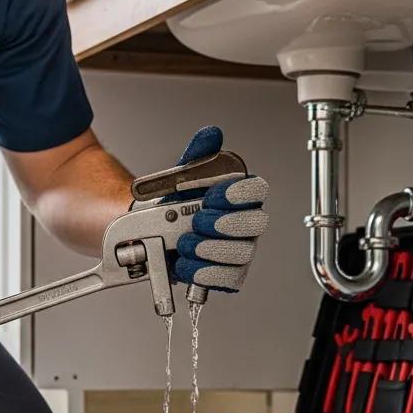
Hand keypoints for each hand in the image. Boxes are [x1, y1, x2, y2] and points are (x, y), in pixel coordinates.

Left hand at [169, 126, 269, 292]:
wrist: (154, 233)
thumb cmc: (175, 206)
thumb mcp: (181, 177)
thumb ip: (197, 156)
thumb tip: (211, 135)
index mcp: (240, 196)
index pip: (257, 190)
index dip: (239, 193)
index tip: (213, 195)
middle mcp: (246, 223)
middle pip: (255, 223)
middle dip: (224, 224)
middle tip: (196, 222)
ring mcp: (241, 250)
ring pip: (242, 253)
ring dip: (210, 249)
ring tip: (185, 244)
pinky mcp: (229, 274)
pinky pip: (228, 278)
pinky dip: (205, 272)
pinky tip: (186, 263)